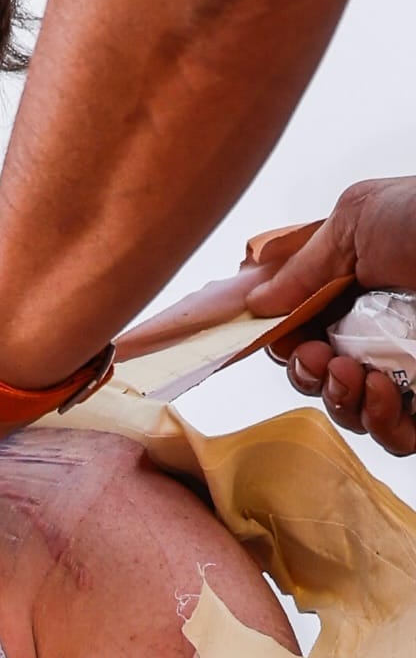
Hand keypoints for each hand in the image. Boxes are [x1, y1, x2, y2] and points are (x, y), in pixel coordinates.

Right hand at [245, 177, 415, 456]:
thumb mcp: (358, 221)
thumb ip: (302, 266)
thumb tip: (257, 304)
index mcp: (358, 294)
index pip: (303, 336)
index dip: (285, 345)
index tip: (285, 339)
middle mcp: (382, 335)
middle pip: (319, 380)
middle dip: (306, 375)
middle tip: (317, 357)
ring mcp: (412, 371)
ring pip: (351, 413)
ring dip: (338, 398)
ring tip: (352, 372)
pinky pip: (397, 437)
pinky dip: (379, 422)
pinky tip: (382, 391)